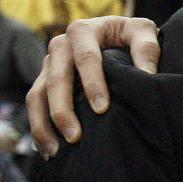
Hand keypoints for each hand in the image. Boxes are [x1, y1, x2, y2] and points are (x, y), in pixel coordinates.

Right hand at [26, 17, 160, 156]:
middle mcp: (60, 45)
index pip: (86, 58)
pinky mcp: (44, 79)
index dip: (93, 84)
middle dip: (63, 110)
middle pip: (56, 80)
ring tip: (56, 151)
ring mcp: (49, 63)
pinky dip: (39, 127)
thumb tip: (147, 74)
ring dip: (44, 124)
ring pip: (38, 94)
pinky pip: (35, 104)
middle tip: (76, 137)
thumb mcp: (143, 32)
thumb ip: (147, 49)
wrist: (116, 33)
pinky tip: (49, 149)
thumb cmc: (131, 34)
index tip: (102, 109)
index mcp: (84, 30)